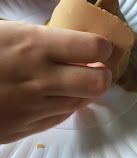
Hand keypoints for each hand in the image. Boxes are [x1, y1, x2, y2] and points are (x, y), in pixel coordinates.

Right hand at [0, 21, 111, 142]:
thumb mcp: (8, 30)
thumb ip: (42, 35)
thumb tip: (70, 37)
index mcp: (36, 45)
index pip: (94, 47)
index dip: (105, 46)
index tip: (103, 45)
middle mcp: (42, 78)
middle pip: (99, 81)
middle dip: (104, 73)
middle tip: (97, 65)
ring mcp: (34, 106)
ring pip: (83, 101)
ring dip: (86, 89)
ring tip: (76, 78)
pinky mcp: (25, 127)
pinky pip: (62, 116)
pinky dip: (67, 104)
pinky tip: (57, 93)